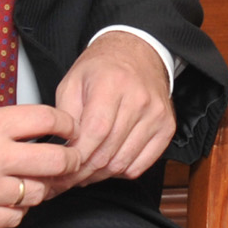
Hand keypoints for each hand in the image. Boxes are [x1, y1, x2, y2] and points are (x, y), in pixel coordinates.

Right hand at [0, 104, 77, 227]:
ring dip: (37, 188)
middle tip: (67, 161)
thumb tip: (35, 131)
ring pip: (37, 193)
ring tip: (27, 181)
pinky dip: (14, 211)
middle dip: (68, 161)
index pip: (47, 121)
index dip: (66, 126)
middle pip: (55, 162)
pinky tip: (4, 201)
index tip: (69, 131)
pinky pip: (14, 218)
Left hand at [54, 32, 176, 187]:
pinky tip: (110, 162)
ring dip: (101, 174)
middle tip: (71, 174)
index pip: (95, 132)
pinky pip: (141, 165)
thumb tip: (61, 149)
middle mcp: (139, 99)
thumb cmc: (103, 68)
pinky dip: (122, 171)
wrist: (138, 53)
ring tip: (87, 170)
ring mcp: (156, 114)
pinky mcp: (167, 127)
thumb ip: (64, 115)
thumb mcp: (73, 82)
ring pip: (124, 163)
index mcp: (112, 83)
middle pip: (108, 151)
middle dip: (85, 170)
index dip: (77, 155)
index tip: (64, 164)